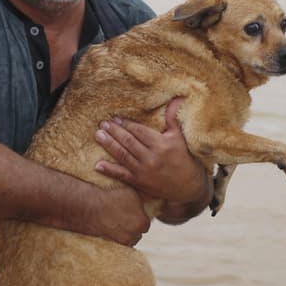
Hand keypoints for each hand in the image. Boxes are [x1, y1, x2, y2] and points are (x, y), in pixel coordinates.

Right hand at [84, 185, 152, 246]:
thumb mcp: (132, 194)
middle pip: (137, 234)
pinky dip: (116, 238)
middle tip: (124, 219)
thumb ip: (141, 204)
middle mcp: (134, 235)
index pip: (145, 225)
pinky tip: (111, 229)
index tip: (133, 214)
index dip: (139, 219)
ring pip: (128, 240)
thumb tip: (144, 205)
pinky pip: (118, 244)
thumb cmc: (111, 197)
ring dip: (125, 234)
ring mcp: (122, 241)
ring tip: (116, 223)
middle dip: (133, 228)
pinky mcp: (111, 244)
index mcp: (143, 223)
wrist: (91, 206)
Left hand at [94, 98, 210, 210]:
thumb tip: (177, 98)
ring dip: (109, 145)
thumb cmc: (184, 159)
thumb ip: (173, 118)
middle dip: (114, 132)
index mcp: (161, 144)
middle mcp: (151, 158)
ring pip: (123, 155)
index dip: (126, 124)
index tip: (116, 118)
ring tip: (98, 135)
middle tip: (102, 124)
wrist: (188, 187)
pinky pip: (122, 175)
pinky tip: (98, 165)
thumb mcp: (179, 137)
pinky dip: (109, 170)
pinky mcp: (139, 183)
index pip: (139, 131)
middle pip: (128, 142)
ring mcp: (144, 171)